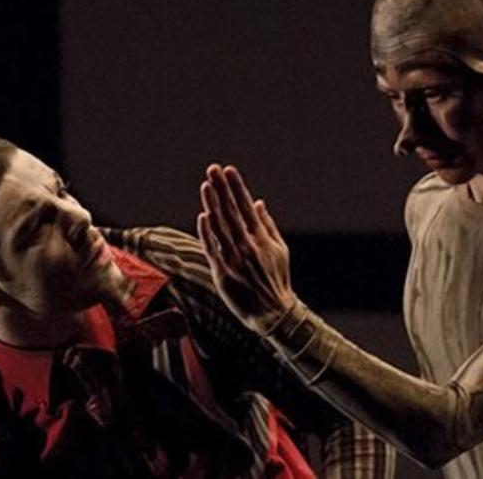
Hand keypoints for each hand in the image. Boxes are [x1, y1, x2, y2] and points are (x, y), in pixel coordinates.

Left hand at [197, 164, 296, 332]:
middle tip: (212, 169)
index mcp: (262, 238)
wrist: (273, 313)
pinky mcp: (223, 273)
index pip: (246, 206)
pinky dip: (207, 233)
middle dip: (222, 189)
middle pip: (231, 212)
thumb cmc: (276, 280)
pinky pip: (213, 250)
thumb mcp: (279, 249)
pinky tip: (203, 217)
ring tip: (206, 185)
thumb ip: (267, 224)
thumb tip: (258, 202)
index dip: (236, 187)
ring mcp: (235, 259)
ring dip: (213, 204)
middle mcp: (248, 245)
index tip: (228, 170)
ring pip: (220, 227)